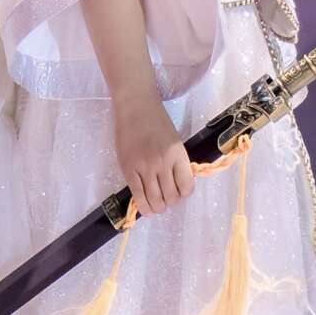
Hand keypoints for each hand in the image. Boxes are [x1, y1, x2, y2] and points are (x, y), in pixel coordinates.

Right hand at [113, 99, 194, 217]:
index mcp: (178, 154)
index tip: (180, 191)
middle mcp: (163, 163)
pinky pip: (138, 196)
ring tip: (156, 204)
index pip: (187, 186)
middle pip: (171, 197)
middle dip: (171, 202)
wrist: (135, 107)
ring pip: (155, 200)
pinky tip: (146, 207)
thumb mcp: (175, 141)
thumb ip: (177, 162)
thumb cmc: (157, 121)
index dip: (185, 193)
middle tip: (167, 197)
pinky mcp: (128, 169)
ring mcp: (144, 167)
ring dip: (158, 207)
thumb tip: (178, 184)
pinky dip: (144, 206)